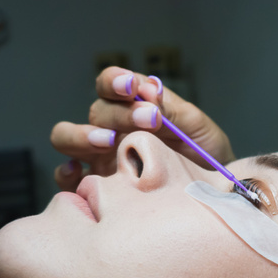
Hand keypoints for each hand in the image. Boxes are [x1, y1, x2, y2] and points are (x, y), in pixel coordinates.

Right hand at [51, 66, 234, 190]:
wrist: (212, 196)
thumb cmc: (206, 158)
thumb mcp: (196, 128)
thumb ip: (170, 107)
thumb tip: (146, 90)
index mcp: (133, 109)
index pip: (111, 86)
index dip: (114, 81)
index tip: (130, 86)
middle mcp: (112, 130)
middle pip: (95, 112)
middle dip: (118, 113)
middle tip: (148, 120)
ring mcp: (100, 158)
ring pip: (66, 137)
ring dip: (82, 135)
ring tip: (109, 141)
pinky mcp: (96, 187)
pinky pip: (66, 179)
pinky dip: (65, 173)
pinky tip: (80, 172)